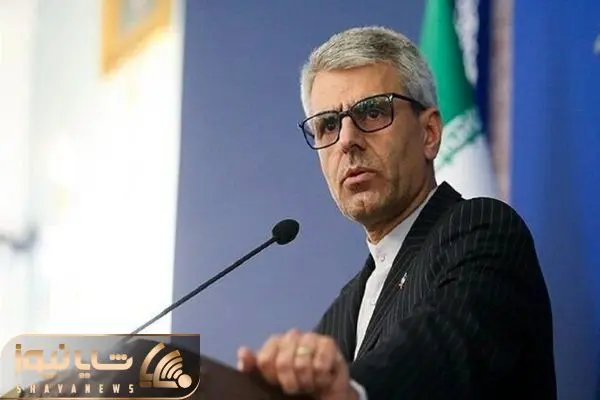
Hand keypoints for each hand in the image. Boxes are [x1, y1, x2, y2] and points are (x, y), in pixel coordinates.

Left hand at [237, 329, 358, 399]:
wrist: (326, 395)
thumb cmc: (297, 386)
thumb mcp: (269, 381)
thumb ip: (253, 368)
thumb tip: (243, 352)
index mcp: (274, 343)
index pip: (264, 360)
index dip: (272, 378)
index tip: (279, 385)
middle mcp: (291, 336)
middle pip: (282, 363)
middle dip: (291, 383)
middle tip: (298, 388)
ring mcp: (310, 337)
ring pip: (302, 365)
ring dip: (306, 383)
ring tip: (310, 384)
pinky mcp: (328, 343)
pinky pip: (319, 365)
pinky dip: (321, 379)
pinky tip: (322, 378)